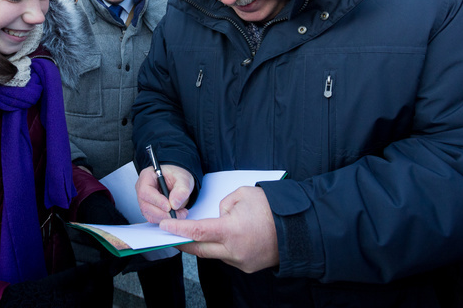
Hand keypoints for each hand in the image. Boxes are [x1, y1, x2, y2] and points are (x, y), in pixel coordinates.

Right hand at [136, 165, 193, 222]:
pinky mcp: (148, 210)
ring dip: (165, 217)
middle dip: (163, 212)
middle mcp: (142, 188)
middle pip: (146, 205)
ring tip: (180, 213)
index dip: (156, 200)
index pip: (145, 191)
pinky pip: (154, 219)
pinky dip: (165, 219)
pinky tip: (176, 215)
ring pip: (150, 214)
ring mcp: (144, 200)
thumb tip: (174, 203)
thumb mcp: (183, 179)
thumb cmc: (177, 177)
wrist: (179, 183)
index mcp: (147, 176)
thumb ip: (181, 190)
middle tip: (178, 213)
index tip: (169, 207)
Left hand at [159, 186, 278, 273]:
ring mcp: (241, 262)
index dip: (178, 229)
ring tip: (211, 229)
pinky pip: (228, 257)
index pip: (197, 231)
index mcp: (231, 231)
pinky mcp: (247, 267)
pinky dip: (224, 247)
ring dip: (207, 243)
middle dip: (182, 242)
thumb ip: (223, 206)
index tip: (164, 227)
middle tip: (170, 235)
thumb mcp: (242, 195)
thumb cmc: (271, 208)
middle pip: (199, 249)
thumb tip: (217, 217)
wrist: (298, 228)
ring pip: (214, 254)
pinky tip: (231, 237)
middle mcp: (234, 251)